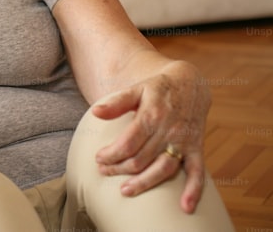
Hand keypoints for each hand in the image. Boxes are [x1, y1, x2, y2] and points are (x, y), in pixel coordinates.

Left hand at [91, 60, 210, 212]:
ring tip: (125, 191)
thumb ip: (116, 102)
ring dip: (145, 183)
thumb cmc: (157, 89)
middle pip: (141, 158)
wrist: (191, 84)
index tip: (98, 159)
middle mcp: (169, 131)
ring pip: (163, 169)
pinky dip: (194, 191)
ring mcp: (184, 142)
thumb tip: (95, 112)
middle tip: (104, 173)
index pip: (128, 143)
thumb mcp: (136, 89)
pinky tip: (185, 208)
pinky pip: (197, 172)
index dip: (111, 154)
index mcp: (152, 115)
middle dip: (120, 169)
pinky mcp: (197, 149)